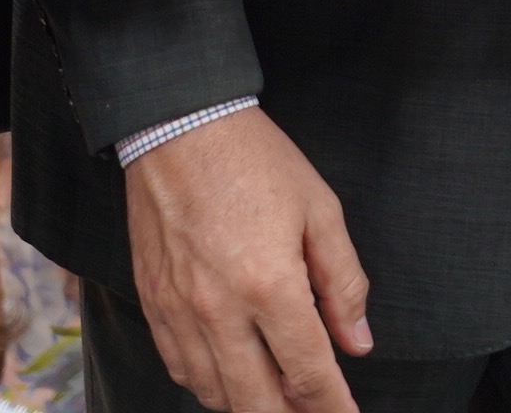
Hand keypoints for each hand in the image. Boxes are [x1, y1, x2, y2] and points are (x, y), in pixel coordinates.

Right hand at [122, 106, 370, 411]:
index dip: (333, 406)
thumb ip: (343, 282)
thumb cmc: (256, 161)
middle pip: (258, 401)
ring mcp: (179, 312)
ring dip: (250, 406)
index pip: (309, 372)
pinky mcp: (152, 304)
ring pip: (214, 394)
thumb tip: (357, 342)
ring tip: (279, 400)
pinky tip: (230, 380)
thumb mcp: (320, 210)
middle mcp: (220, 310)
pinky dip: (208, 387)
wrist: (179, 126)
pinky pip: (180, 369)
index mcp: (270, 285)